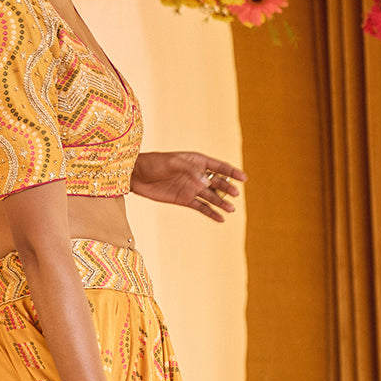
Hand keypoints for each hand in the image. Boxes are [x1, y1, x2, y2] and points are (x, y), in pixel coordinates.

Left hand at [130, 151, 245, 221]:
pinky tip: (220, 219)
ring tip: (231, 209)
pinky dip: (210, 213)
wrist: (136, 176)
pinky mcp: (184, 200)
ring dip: (221, 203)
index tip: (244, 178)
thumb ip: (190, 171)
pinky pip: (201, 207)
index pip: (219, 167)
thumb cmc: (153, 164)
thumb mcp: (172, 163)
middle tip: (236, 195)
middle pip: (218, 183)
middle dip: (228, 188)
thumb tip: (207, 182)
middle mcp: (197, 175)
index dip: (232, 172)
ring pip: (211, 197)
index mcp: (197, 161)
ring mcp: (191, 188)